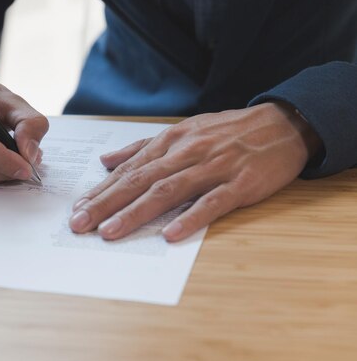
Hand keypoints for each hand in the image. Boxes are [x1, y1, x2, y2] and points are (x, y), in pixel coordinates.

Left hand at [69, 102, 321, 241]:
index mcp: (170, 142)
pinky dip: (190, 218)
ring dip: (136, 213)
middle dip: (106, 204)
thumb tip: (107, 161)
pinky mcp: (240, 184)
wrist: (283, 124)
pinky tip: (170, 235)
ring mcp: (213, 168)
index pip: (128, 170)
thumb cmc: (227, 132)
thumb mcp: (183, 132)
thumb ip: (143, 147)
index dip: (101, 191)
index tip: (77, 210)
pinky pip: (212, 203)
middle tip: (79, 225)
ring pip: (167, 191)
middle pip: (139, 180)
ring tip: (110, 232)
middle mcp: (186, 153)